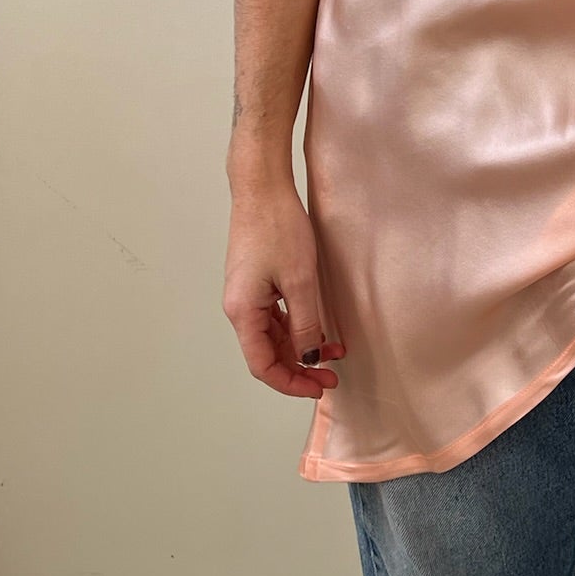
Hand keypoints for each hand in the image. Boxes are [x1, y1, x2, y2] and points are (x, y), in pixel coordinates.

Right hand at [222, 181, 344, 397]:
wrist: (262, 188)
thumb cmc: (277, 226)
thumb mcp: (300, 281)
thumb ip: (305, 324)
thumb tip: (310, 357)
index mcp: (243, 311)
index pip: (262, 365)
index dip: (290, 382)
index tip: (318, 387)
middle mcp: (239, 307)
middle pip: (266, 354)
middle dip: (300, 368)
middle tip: (331, 376)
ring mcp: (247, 295)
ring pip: (273, 336)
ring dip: (302, 348)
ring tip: (335, 351)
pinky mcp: (256, 283)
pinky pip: (275, 317)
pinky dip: (297, 327)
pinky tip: (320, 329)